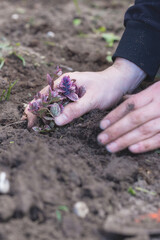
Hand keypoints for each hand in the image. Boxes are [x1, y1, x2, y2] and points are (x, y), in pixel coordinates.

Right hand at [23, 58, 145, 128]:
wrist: (119, 82)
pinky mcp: (73, 99)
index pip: (43, 96)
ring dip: (44, 115)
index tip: (29, 122)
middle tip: (31, 128)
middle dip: (37, 113)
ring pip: (51, 104)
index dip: (34, 109)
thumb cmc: (107, 88)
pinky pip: (60, 107)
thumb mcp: (92, 99)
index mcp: (64, 82)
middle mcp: (63, 86)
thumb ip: (76, 109)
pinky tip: (52, 123)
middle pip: (44, 100)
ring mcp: (68, 93)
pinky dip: (55, 115)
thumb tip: (57, 121)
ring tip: (37, 127)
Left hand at [98, 81, 159, 153]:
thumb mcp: (156, 90)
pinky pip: (159, 139)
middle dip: (115, 130)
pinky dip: (145, 145)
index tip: (102, 125)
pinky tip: (131, 150)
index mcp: (154, 92)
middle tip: (101, 139)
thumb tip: (121, 104)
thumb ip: (140, 98)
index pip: (130, 105)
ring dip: (125, 140)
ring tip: (110, 148)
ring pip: (144, 131)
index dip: (114, 115)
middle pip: (134, 119)